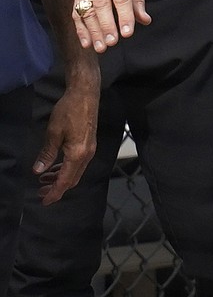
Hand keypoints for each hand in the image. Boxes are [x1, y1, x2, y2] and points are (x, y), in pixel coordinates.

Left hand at [33, 60, 99, 203]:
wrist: (86, 95)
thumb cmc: (68, 111)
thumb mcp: (53, 133)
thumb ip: (47, 154)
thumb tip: (38, 171)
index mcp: (77, 155)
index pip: (64, 181)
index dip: (54, 193)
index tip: (44, 200)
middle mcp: (86, 156)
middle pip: (72, 180)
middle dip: (56, 188)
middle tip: (41, 192)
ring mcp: (89, 151)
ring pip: (75, 173)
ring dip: (60, 178)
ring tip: (44, 180)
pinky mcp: (89, 146)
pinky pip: (78, 164)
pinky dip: (66, 169)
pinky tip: (55, 167)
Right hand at [72, 0, 150, 51]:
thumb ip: (139, 0)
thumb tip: (144, 20)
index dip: (124, 16)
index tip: (127, 33)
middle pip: (101, 4)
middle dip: (106, 25)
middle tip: (112, 43)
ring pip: (86, 9)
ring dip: (93, 31)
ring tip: (100, 48)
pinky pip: (76, 10)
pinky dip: (80, 28)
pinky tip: (86, 42)